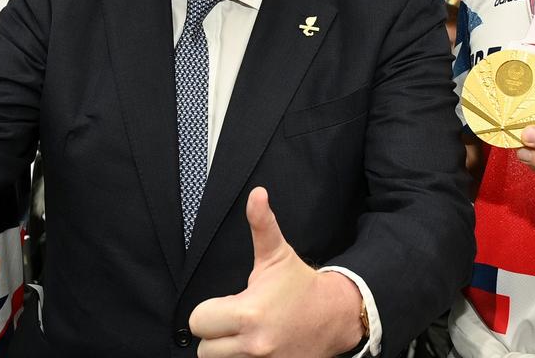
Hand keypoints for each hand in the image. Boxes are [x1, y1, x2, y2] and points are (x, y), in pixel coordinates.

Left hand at [189, 187, 363, 356]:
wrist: (336, 315)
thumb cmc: (300, 285)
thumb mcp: (277, 254)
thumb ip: (261, 225)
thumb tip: (256, 194)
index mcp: (249, 313)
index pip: (199, 321)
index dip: (208, 312)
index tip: (225, 306)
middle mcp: (254, 344)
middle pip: (204, 350)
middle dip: (215, 335)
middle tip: (233, 322)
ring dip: (227, 351)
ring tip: (244, 335)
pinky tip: (253, 347)